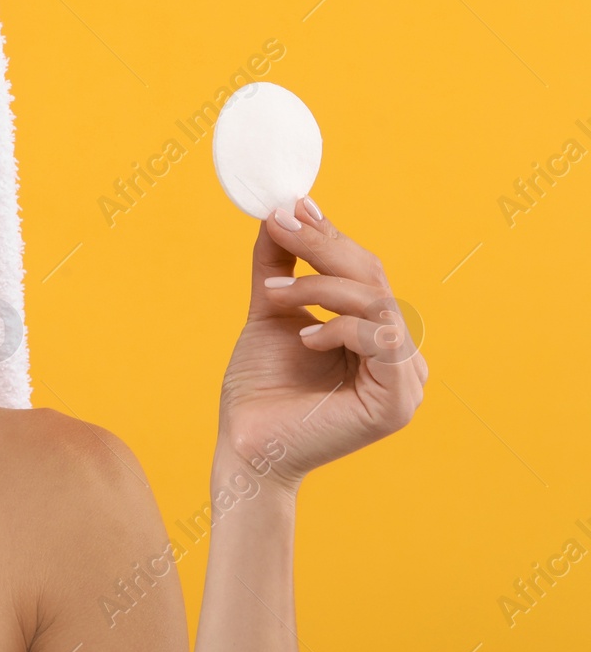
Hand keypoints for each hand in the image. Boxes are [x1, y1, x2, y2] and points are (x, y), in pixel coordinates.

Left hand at [214, 196, 426, 491]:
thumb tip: (283, 211)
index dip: (329, 236)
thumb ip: (280, 265)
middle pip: (374, 279)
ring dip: (321, 287)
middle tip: (281, 225)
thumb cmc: (260, 386)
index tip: (290, 206)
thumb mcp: (271, 313)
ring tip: (273, 296)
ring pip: (378, 303)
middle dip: (324, 247)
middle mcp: (400, 354)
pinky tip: (304, 337)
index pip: (364, 271)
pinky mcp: (397, 403)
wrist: (246, 444)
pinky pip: (382, 341)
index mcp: (378, 333)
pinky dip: (340, 328)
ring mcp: (405, 380)